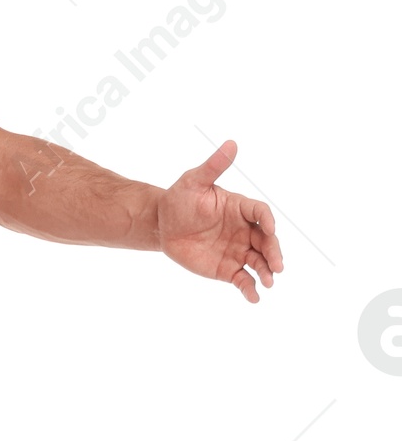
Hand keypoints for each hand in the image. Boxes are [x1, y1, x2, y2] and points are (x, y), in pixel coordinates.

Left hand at [156, 139, 283, 304]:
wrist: (162, 225)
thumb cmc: (179, 199)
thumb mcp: (193, 181)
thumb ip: (214, 166)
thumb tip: (231, 143)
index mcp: (240, 207)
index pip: (260, 213)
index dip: (267, 222)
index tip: (270, 231)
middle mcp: (244, 230)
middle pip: (265, 241)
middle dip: (273, 252)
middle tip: (278, 266)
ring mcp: (237, 249)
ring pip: (258, 261)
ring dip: (265, 271)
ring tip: (269, 282)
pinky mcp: (226, 268)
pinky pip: (242, 279)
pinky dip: (249, 289)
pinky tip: (255, 298)